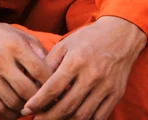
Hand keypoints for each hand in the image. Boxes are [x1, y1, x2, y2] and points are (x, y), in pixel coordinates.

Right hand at [0, 11, 51, 119]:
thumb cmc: (0, 34)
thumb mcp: (20, 34)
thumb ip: (37, 49)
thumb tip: (53, 69)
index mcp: (14, 44)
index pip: (37, 69)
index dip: (50, 80)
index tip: (56, 85)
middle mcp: (0, 60)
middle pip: (25, 89)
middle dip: (39, 98)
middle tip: (47, 100)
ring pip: (12, 102)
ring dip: (26, 108)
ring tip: (33, 105)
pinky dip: (10, 114)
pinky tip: (17, 108)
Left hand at [21, 16, 146, 119]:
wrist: (121, 35)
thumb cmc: (89, 38)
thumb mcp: (66, 43)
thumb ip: (50, 62)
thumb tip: (35, 83)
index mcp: (77, 60)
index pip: (53, 88)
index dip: (38, 102)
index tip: (26, 109)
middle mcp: (92, 75)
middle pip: (66, 106)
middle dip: (48, 117)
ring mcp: (106, 87)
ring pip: (82, 115)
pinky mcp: (116, 94)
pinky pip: (99, 117)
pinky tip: (72, 119)